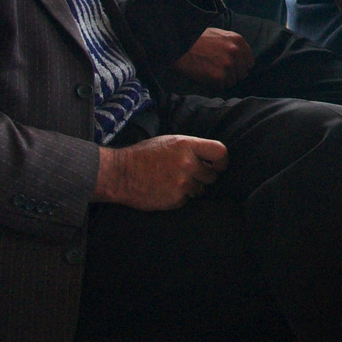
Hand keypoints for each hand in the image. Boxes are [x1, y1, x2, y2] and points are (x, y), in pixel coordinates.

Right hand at [93, 135, 228, 210]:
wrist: (120, 174)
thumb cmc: (143, 155)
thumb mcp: (169, 142)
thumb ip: (190, 148)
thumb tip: (210, 158)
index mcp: (186, 145)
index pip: (220, 152)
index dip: (222, 161)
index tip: (218, 166)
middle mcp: (187, 163)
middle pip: (212, 175)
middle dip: (203, 177)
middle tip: (187, 175)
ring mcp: (182, 182)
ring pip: (200, 190)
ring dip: (191, 188)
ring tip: (172, 181)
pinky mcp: (176, 199)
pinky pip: (187, 200)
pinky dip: (179, 197)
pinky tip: (165, 190)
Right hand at [170, 27, 254, 88]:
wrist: (178, 45)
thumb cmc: (196, 38)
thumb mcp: (219, 34)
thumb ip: (232, 44)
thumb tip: (241, 57)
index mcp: (238, 40)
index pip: (249, 61)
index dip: (240, 66)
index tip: (232, 67)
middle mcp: (236, 52)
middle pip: (242, 73)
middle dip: (232, 74)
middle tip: (218, 70)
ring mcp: (228, 65)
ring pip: (232, 81)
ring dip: (223, 80)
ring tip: (209, 71)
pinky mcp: (218, 77)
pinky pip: (222, 87)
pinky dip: (214, 84)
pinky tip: (205, 75)